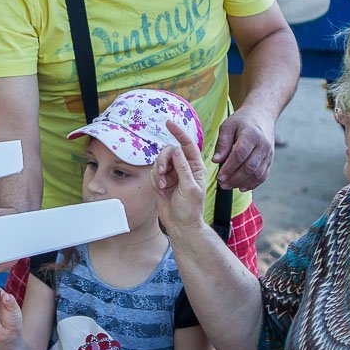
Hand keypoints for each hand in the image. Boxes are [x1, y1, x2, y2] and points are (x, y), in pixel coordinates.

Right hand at [152, 121, 208, 235]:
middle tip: (162, 173)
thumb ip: (182, 168)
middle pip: (170, 152)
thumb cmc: (190, 209)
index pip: (187, 145)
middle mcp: (184, 168)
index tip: (169, 124)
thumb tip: (177, 150)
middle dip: (163, 161)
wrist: (181, 225)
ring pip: (160, 162)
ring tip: (162, 186)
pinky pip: (154, 173)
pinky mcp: (162, 182)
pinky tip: (160, 190)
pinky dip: (155, 180)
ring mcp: (173, 175)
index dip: (179, 133)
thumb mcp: (189, 187)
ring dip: (158, 173)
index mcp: (195, 167)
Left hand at [212, 106, 275, 191]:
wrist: (261, 115)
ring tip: (228, 186)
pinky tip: (241, 187)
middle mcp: (262, 145)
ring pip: (257, 174)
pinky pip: (263, 175)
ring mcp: (268, 153)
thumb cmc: (241, 121)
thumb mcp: (227, 126)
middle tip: (222, 184)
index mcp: (251, 134)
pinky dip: (252, 184)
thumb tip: (216, 161)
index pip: (240, 155)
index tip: (219, 176)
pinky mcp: (270, 159)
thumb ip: (222, 144)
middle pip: (250, 167)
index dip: (229, 168)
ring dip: (242, 183)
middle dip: (234, 178)